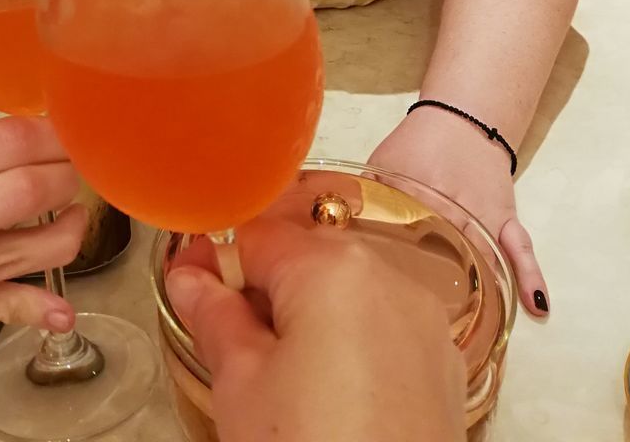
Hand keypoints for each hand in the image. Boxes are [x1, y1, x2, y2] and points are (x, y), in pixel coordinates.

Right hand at [0, 118, 85, 393]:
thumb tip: (4, 140)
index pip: (2, 148)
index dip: (50, 137)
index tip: (70, 131)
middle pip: (20, 197)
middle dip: (63, 176)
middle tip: (77, 166)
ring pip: (16, 257)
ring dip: (61, 233)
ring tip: (74, 216)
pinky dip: (31, 307)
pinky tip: (59, 306)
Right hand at [166, 217, 465, 441]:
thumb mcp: (240, 384)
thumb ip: (213, 316)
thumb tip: (189, 277)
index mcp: (332, 266)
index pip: (255, 235)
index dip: (213, 258)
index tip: (186, 283)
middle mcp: (388, 276)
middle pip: (305, 258)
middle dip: (262, 289)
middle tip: (225, 339)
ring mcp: (423, 321)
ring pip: (347, 292)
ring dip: (307, 316)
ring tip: (276, 376)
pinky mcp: (443, 364)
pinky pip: (383, 328)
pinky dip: (351, 344)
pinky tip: (327, 393)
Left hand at [368, 108, 548, 317]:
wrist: (463, 119)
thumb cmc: (417, 143)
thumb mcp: (382, 161)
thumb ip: (363, 192)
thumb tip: (335, 220)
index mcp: (419, 191)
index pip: (403, 231)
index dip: (393, 260)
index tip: (387, 286)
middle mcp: (454, 206)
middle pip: (443, 250)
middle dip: (432, 282)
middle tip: (422, 316)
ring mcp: (484, 213)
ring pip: (480, 255)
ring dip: (474, 287)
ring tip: (466, 323)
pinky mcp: (505, 217)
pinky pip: (521, 248)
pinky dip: (528, 274)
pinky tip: (535, 306)